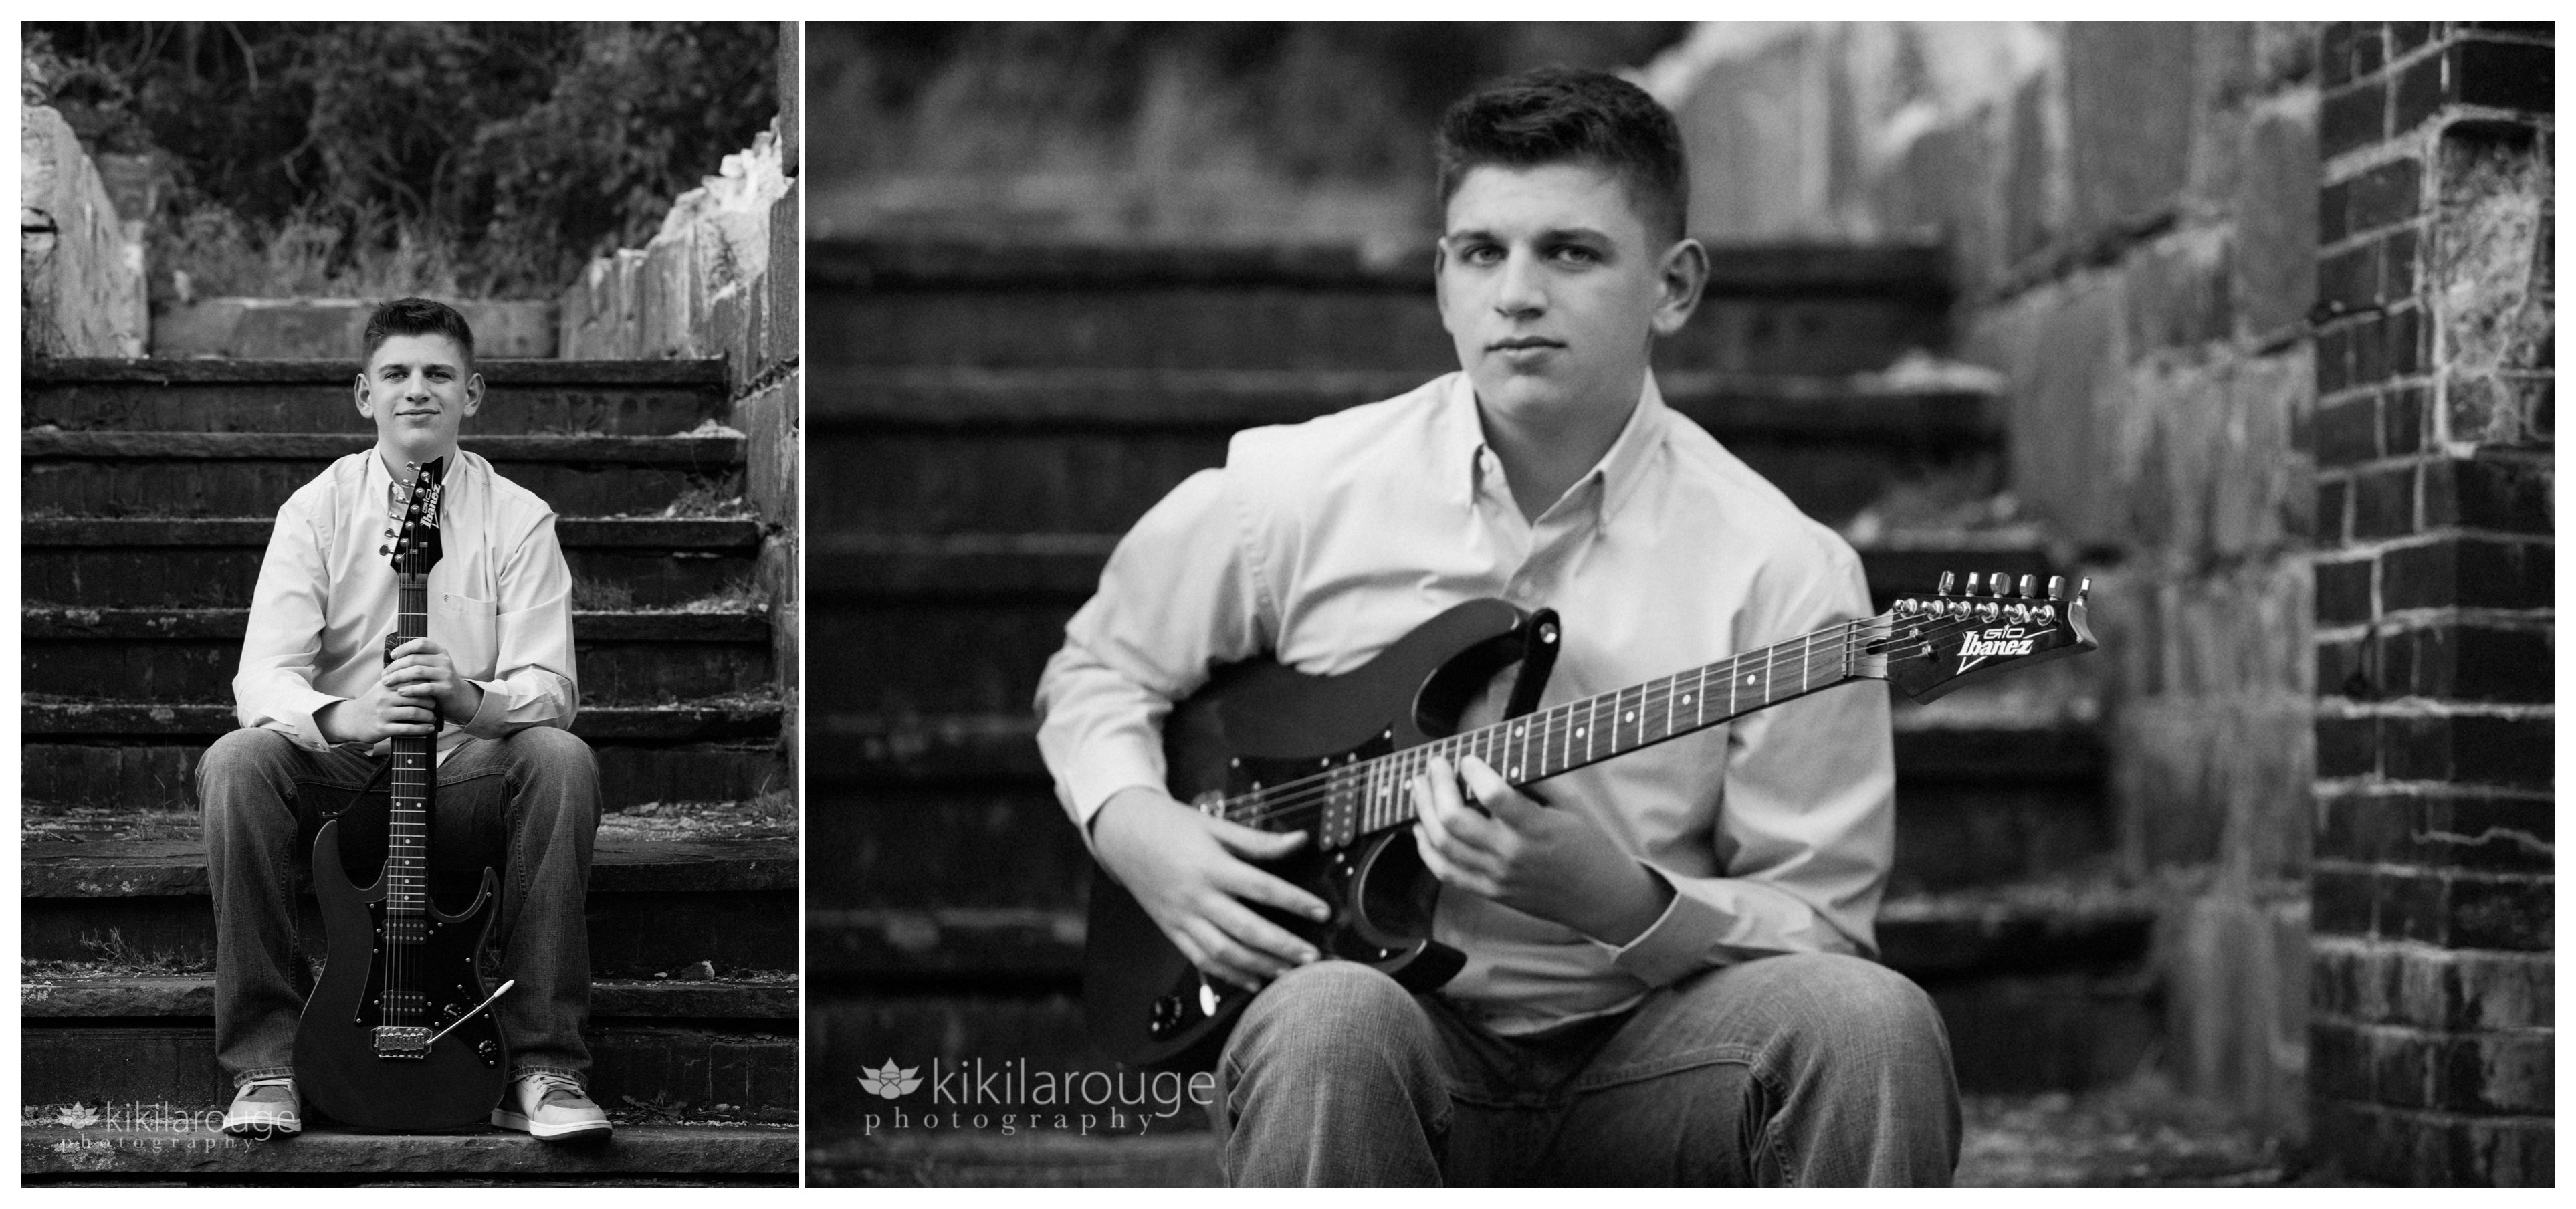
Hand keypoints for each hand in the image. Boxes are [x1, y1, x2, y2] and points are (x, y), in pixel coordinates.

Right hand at [316, 677, 439, 745]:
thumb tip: (423, 671)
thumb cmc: (373, 702)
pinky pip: (407, 728)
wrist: (351, 720)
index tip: (435, 689)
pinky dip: (422, 728)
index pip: (411, 681)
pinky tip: (429, 728)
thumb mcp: (382, 687)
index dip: (427, 685)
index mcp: (386, 685)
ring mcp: (383, 713)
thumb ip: (398, 680)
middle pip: (416, 697)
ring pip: (414, 712)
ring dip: (428, 716)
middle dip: (430, 702)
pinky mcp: (382, 728)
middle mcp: (384, 698)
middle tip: (437, 705)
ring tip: (433, 717)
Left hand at [380, 637, 483, 725]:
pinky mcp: (446, 688)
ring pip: (417, 672)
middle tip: (383, 675)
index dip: (404, 648)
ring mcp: (446, 674)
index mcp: (440, 651)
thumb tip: (391, 658)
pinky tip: (400, 692)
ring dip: (398, 677)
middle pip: (414, 659)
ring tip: (386, 683)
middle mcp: (444, 660)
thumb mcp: (432, 666)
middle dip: (395, 667)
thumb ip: (417, 660)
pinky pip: (425, 687)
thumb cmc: (437, 680)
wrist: (459, 697)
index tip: (392, 656)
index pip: (420, 643)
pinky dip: (410, 689)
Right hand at [1090, 786, 1332, 990]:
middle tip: (1312, 956)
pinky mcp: (1172, 930)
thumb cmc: (1172, 826)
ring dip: (1260, 966)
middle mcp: (1196, 896)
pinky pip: (1202, 960)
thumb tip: (1299, 841)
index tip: (1322, 911)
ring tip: (1289, 972)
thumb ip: (1258, 840)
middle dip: (1283, 946)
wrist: (1123, 835)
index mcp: (1211, 865)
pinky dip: (1229, 974)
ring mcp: (1182, 917)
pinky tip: (1253, 980)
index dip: (1295, 901)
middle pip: (1246, 929)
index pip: (1262, 888)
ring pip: (1224, 952)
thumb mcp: (1216, 825)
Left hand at [1411, 754, 1673, 944]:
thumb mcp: (1572, 805)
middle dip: (1437, 785)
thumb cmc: (1591, 848)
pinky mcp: (1489, 892)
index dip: (1474, 771)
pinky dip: (1426, 849)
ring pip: (1443, 845)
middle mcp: (1512, 855)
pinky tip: (1420, 827)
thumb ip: (1536, 780)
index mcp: (1537, 829)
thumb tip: (1501, 755)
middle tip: (1435, 764)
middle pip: (1455, 819)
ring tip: (1419, 787)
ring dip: (1424, 811)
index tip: (1467, 757)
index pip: (1494, 796)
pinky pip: (1445, 872)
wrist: (1602, 899)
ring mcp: (1497, 877)